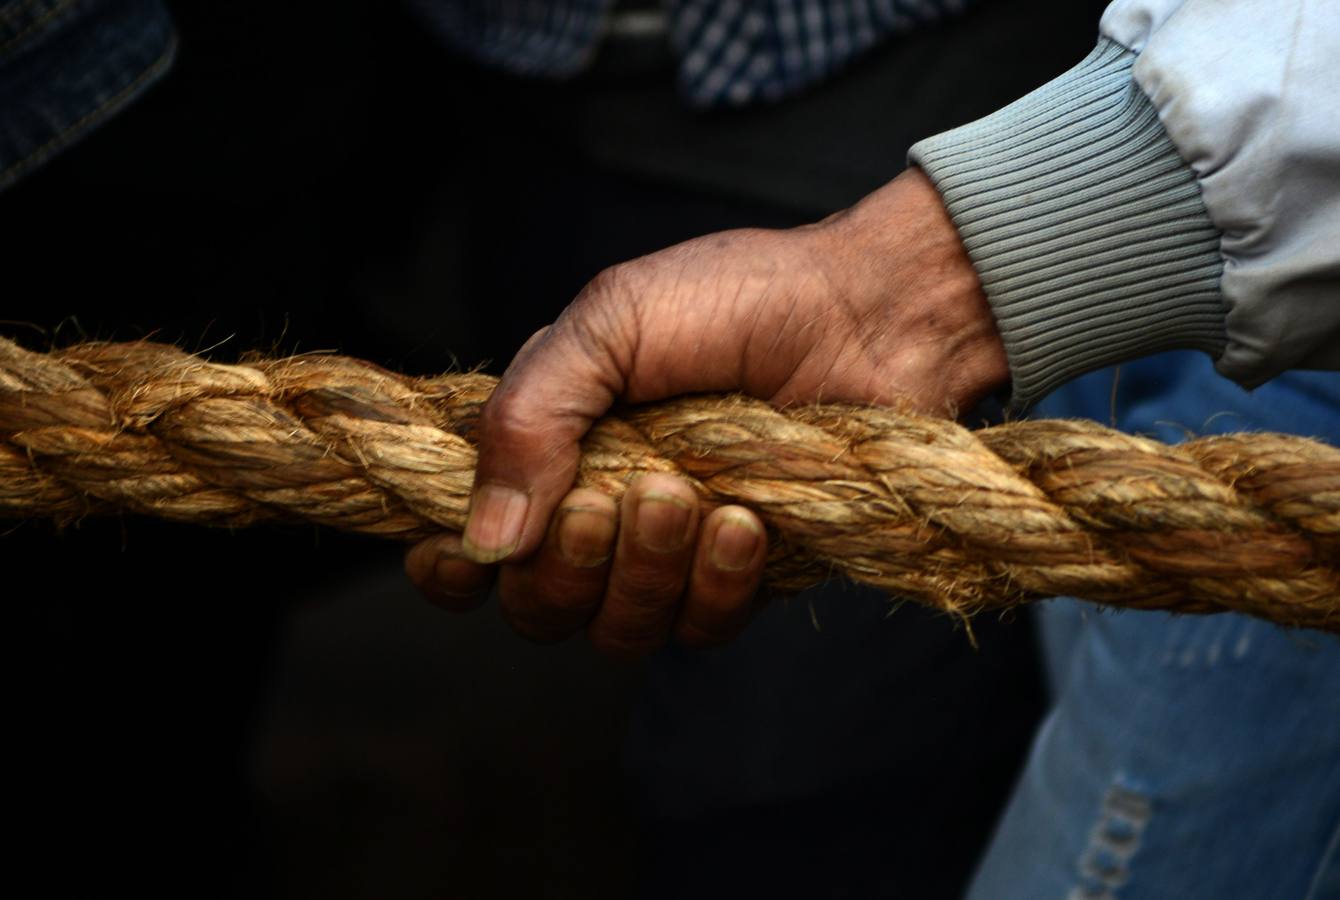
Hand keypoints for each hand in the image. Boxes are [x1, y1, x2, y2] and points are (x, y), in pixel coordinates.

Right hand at [405, 168, 1008, 657]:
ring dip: (643, 574)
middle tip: (617, 496)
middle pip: (537, 608)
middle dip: (567, 568)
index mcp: (549, 448)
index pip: (466, 544)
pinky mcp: (741, 578)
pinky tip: (745, 524)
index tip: (466, 555)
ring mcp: (670, 553)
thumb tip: (483, 540)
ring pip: (615, 633)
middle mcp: (599, 512)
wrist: (868, 314)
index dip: (450, 567)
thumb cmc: (736, 299)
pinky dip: (716, 585)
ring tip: (688, 496)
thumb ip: (530, 418)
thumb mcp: (609, 324)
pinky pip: (699, 631)